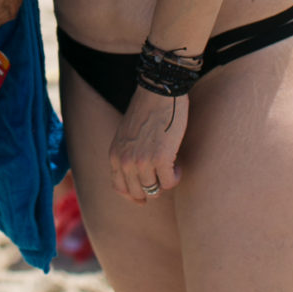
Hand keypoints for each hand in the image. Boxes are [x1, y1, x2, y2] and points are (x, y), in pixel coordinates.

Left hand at [109, 87, 188, 204]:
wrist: (158, 92)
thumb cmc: (146, 110)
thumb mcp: (127, 135)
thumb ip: (127, 154)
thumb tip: (138, 176)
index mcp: (114, 155)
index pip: (119, 188)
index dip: (132, 196)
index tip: (143, 199)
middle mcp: (125, 161)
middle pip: (138, 193)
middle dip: (151, 191)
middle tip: (162, 180)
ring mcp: (142, 161)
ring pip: (154, 190)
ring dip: (165, 182)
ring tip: (171, 167)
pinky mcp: (160, 159)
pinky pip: (169, 182)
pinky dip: (175, 177)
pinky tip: (178, 164)